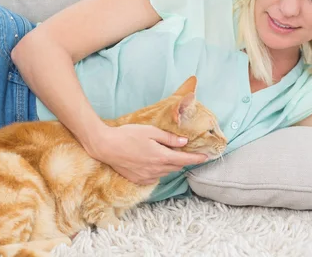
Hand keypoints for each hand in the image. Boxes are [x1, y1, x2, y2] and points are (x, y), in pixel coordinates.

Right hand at [84, 123, 207, 184]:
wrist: (106, 147)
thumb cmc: (128, 135)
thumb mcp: (151, 131)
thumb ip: (168, 138)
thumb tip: (184, 143)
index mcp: (161, 157)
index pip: (185, 160)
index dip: (196, 159)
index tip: (206, 157)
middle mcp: (156, 170)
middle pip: (176, 167)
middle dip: (182, 160)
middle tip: (184, 151)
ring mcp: (147, 176)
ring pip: (166, 172)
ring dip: (170, 165)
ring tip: (167, 154)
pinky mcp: (138, 180)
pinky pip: (155, 177)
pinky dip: (159, 170)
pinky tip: (153, 162)